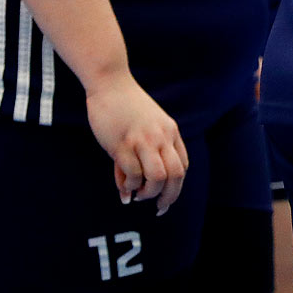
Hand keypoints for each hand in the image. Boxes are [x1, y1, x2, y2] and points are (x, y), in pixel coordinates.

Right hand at [83, 72, 187, 213]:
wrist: (110, 84)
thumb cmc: (125, 107)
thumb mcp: (144, 128)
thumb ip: (142, 155)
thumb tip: (129, 191)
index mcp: (170, 132)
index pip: (182, 166)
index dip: (175, 186)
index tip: (164, 198)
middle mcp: (161, 137)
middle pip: (175, 175)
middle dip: (169, 197)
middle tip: (158, 208)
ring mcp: (143, 140)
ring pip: (157, 177)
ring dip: (149, 193)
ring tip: (138, 195)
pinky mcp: (123, 144)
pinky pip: (133, 173)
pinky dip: (130, 185)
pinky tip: (124, 187)